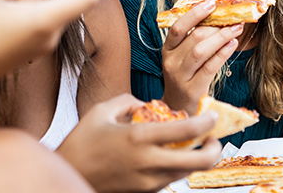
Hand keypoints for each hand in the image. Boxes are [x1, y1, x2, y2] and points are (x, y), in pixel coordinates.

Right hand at [57, 94, 221, 192]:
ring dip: (195, 159)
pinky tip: (167, 157)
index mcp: (139, 137)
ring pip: (186, 172)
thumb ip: (128, 101)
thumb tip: (146, 105)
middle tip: (213, 139)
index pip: (188, 129)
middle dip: (214, 149)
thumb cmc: (81, 142)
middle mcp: (148, 162)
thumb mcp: (101, 111)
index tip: (212, 115)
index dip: (208, 122)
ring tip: (191, 146)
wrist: (68, 174)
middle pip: (199, 161)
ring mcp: (147, 181)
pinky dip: (175, 168)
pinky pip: (169, 180)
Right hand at [161, 1, 241, 112]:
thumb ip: (191, 41)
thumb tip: (216, 17)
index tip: (211, 3)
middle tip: (233, 18)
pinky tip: (233, 44)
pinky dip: (222, 53)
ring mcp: (180, 77)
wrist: (177, 109)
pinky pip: (209, 67)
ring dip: (221, 37)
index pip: (177, 27)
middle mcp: (170, 62)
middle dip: (215, 25)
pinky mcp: (192, 90)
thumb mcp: (180, 59)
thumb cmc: (184, 78)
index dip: (194, 14)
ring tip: (237, 28)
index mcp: (167, 50)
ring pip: (200, 51)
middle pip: (193, 37)